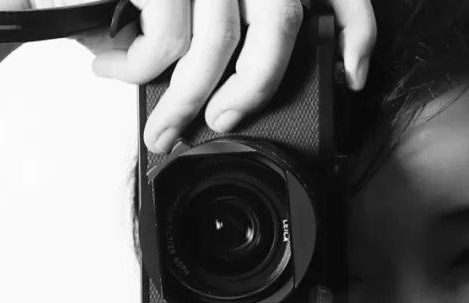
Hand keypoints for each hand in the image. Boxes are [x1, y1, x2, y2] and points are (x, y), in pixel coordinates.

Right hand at [34, 0, 375, 155]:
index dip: (354, 28)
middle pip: (280, 24)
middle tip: (222, 124)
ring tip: (163, 124)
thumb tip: (234, 85)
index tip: (353, 75)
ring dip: (189, 98)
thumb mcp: (170, 0)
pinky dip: (140, 68)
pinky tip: (113, 66)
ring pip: (220, 42)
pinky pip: (169, 39)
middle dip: (256, 89)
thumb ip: (213, 20)